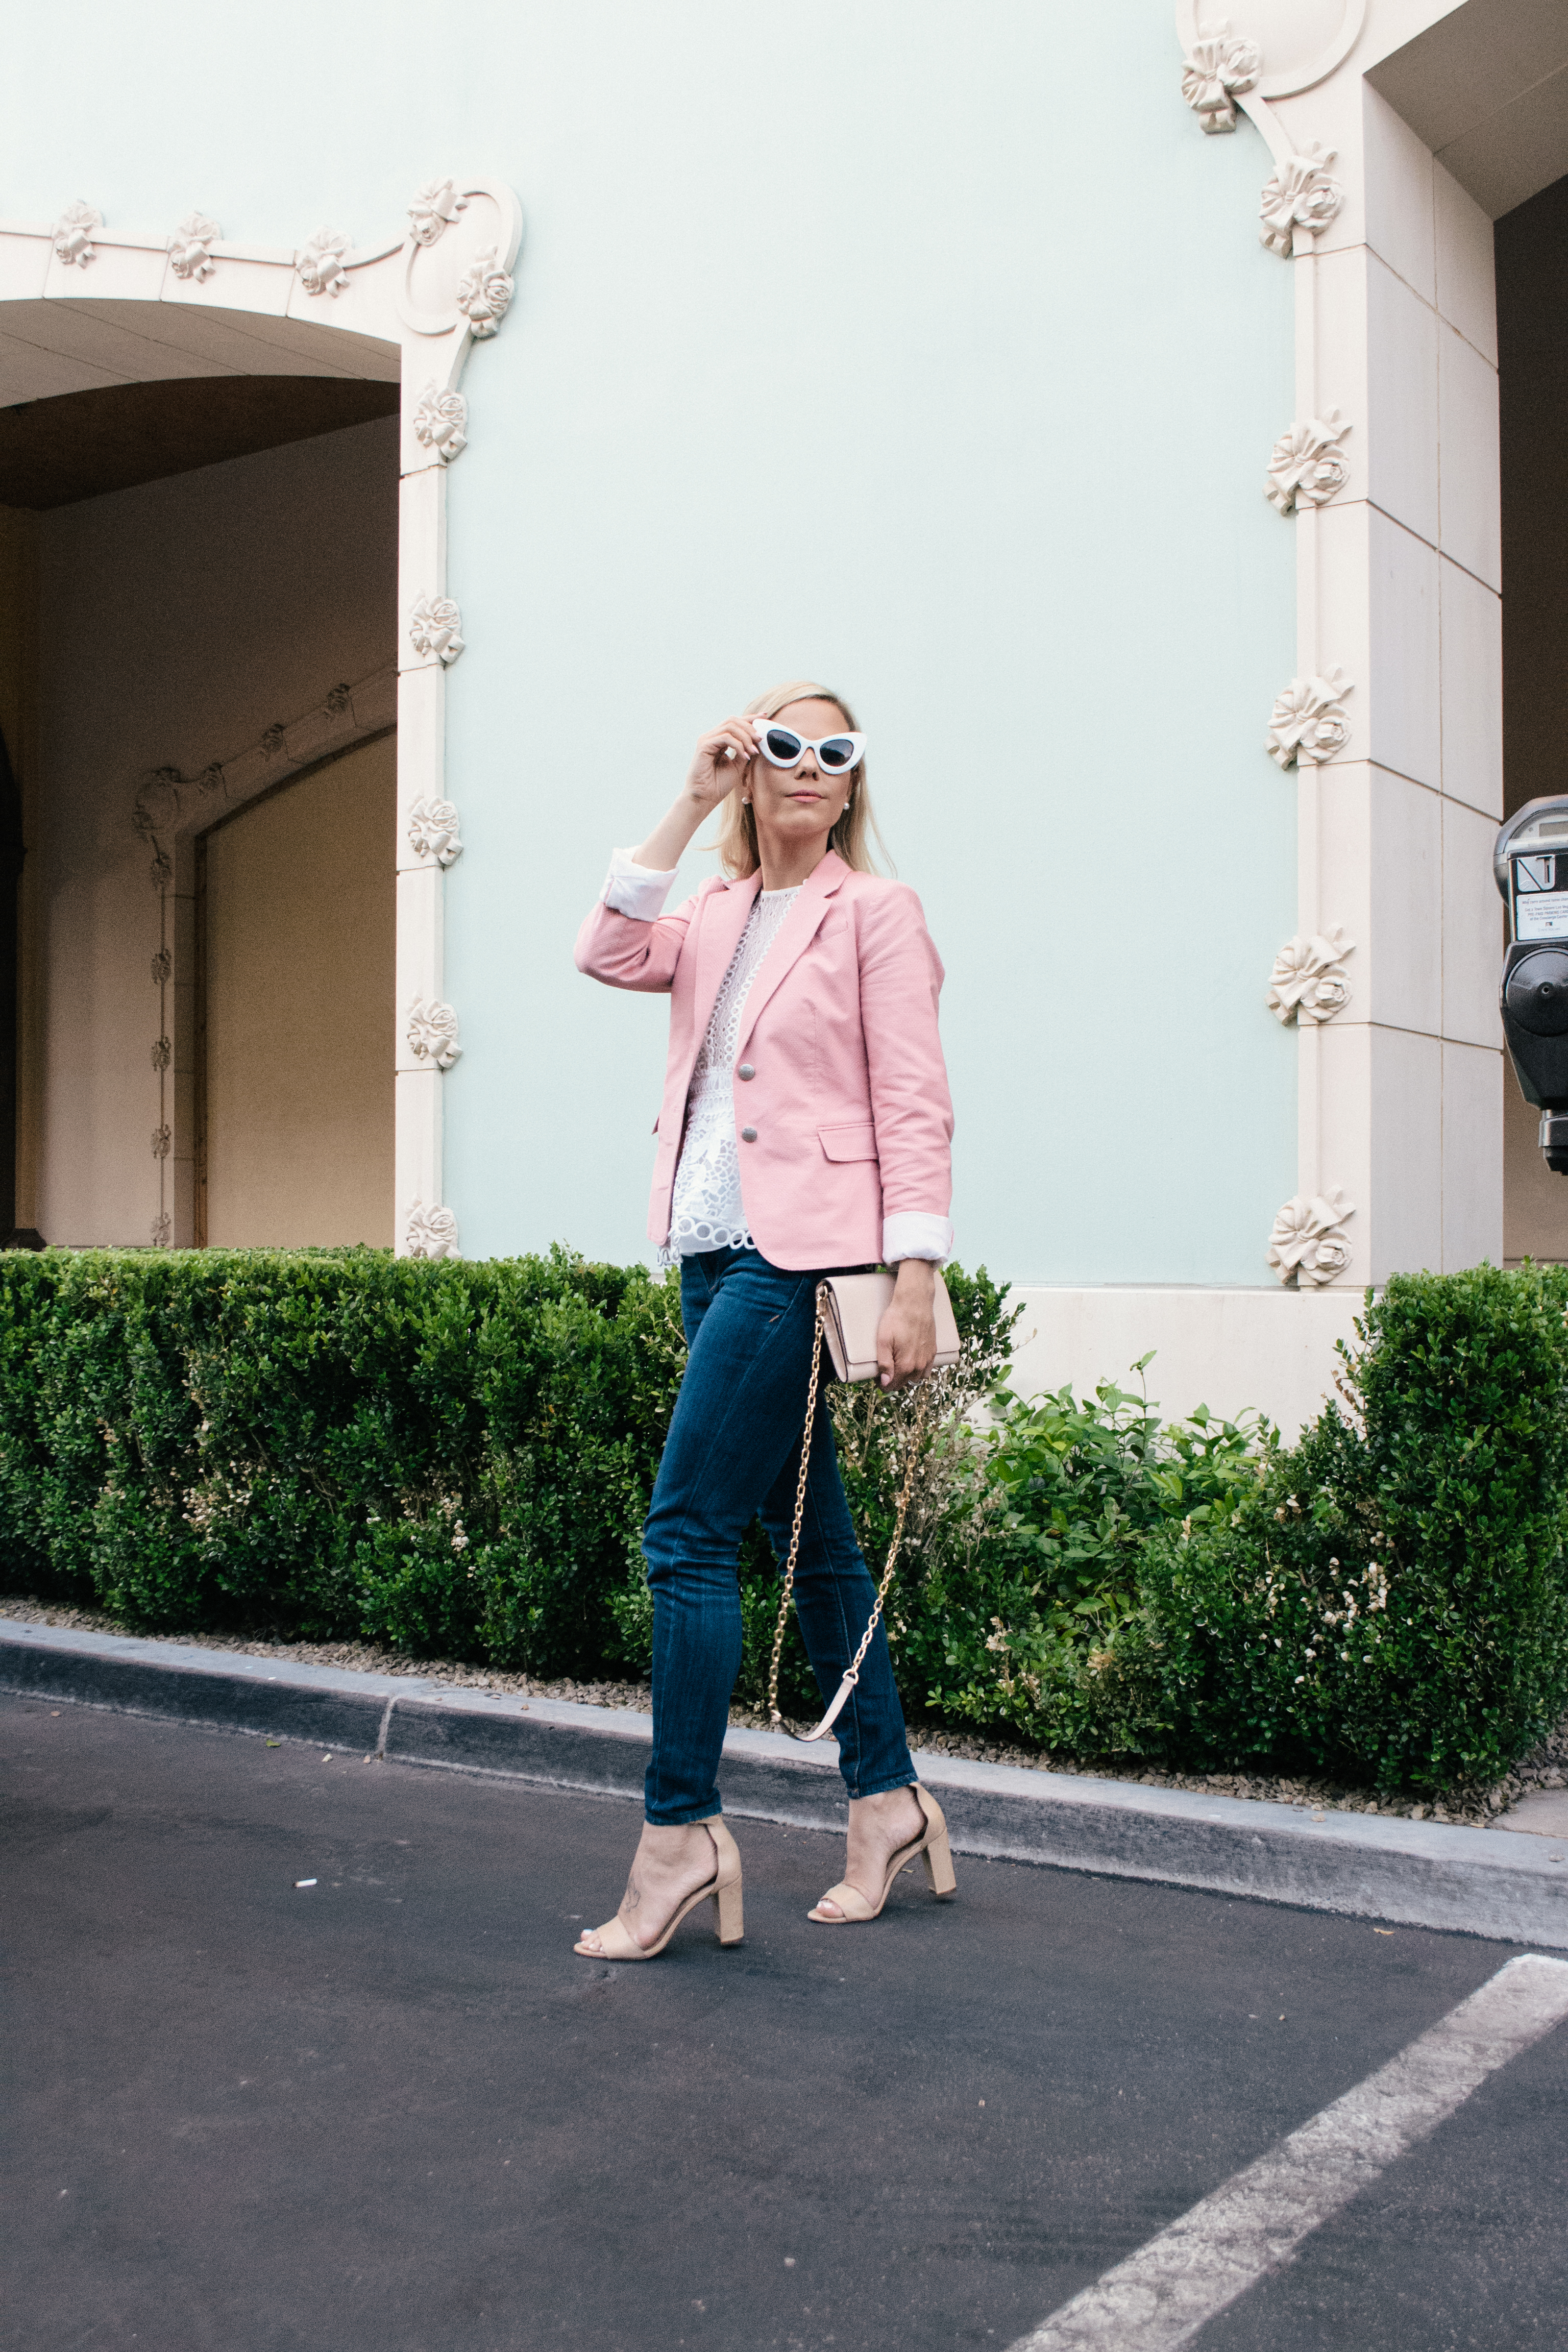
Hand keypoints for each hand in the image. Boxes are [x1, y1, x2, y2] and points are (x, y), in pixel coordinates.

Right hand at [685, 717, 759, 815]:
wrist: (705, 798)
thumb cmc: (718, 785)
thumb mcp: (738, 765)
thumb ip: (744, 751)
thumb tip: (756, 739)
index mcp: (718, 740)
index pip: (735, 723)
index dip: (750, 718)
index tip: (765, 716)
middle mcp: (711, 737)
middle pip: (733, 720)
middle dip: (750, 727)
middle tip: (760, 739)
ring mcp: (706, 740)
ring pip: (730, 726)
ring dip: (746, 736)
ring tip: (753, 751)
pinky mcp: (704, 745)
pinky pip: (725, 737)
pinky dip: (738, 745)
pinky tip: (744, 755)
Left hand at [876, 1259, 937, 1389]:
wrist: (915, 1303)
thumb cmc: (896, 1319)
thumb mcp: (884, 1340)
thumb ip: (884, 1363)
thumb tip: (886, 1382)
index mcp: (906, 1365)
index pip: (893, 1385)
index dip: (883, 1384)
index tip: (877, 1377)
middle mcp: (919, 1365)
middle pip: (904, 1383)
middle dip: (893, 1381)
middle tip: (885, 1370)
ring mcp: (928, 1359)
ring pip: (916, 1379)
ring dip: (906, 1377)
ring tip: (897, 1367)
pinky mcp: (933, 1351)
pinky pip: (927, 1370)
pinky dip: (918, 1371)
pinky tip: (912, 1363)